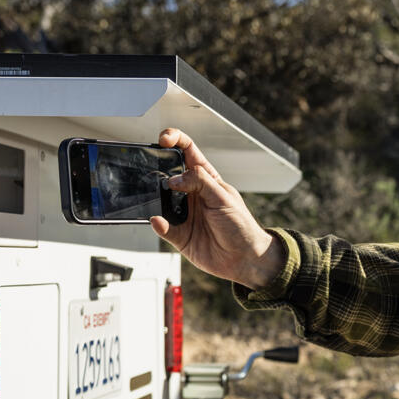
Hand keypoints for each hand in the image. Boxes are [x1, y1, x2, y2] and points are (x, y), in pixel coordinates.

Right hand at [150, 128, 286, 290]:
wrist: (245, 259)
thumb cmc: (241, 226)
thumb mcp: (224, 197)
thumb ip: (200, 183)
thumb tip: (174, 178)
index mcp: (205, 179)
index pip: (187, 151)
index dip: (175, 140)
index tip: (164, 139)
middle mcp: (191, 194)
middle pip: (168, 173)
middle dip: (157, 167)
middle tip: (154, 168)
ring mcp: (183, 213)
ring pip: (160, 200)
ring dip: (155, 197)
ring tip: (158, 196)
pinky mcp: (178, 234)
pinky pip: (162, 226)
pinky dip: (158, 223)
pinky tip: (159, 220)